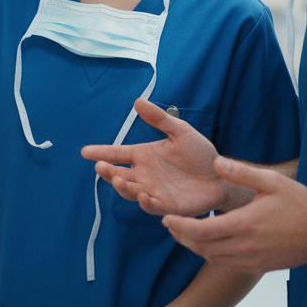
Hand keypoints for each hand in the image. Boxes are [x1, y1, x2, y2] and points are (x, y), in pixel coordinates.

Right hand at [82, 98, 246, 216]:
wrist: (221, 176)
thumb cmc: (200, 153)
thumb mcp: (180, 131)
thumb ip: (160, 118)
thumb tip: (138, 101)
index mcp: (144, 155)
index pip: (117, 153)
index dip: (101, 152)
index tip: (84, 151)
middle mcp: (144, 174)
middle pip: (118, 174)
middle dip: (107, 172)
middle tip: (101, 167)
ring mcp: (153, 190)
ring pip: (130, 191)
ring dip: (123, 188)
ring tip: (119, 180)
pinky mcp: (167, 205)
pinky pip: (151, 206)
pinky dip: (145, 202)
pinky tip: (144, 195)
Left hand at [163, 157, 306, 273]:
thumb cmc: (300, 204)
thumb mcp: (270, 181)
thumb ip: (240, 172)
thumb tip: (216, 162)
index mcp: (244, 224)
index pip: (201, 231)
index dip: (180, 226)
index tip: (167, 219)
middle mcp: (245, 246)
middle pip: (201, 248)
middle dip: (182, 237)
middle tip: (171, 225)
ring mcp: (252, 260)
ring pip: (212, 258)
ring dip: (195, 248)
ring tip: (186, 233)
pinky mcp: (258, 268)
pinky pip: (227, 265)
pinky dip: (212, 255)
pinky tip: (210, 244)